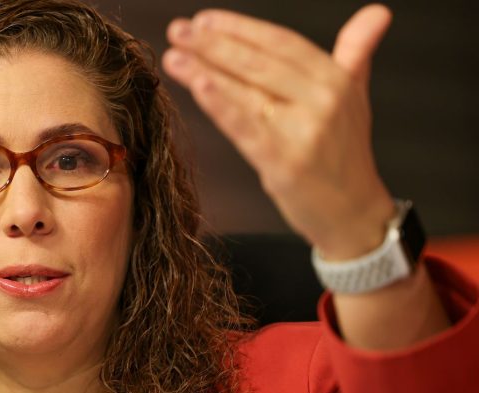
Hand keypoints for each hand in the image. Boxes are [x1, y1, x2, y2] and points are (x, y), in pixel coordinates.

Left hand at [163, 5, 396, 259]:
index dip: (241, 28)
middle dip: (214, 44)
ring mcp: (305, 131)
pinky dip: (221, 105)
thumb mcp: (354, 97)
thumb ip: (356, 53)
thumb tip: (377, 12)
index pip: (281, 43)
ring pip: (247, 92)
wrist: (353, 213)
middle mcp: (323, 100)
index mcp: (335, 79)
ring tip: (174, 56)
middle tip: (178, 30)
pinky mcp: (286, 162)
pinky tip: (198, 86)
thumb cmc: (344, 154)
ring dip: (205, 71)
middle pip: (259, 63)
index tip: (205, 19)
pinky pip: (246, 127)